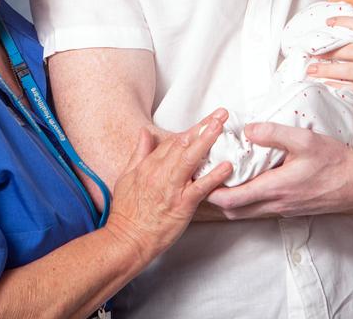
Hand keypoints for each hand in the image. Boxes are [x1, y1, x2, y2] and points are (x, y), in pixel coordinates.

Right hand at [104, 109, 232, 261]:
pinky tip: (226, 166)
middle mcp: (160, 173)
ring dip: (206, 140)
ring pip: (190, 159)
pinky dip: (213, 176)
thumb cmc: (127, 213)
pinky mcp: (181, 205)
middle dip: (203, 126)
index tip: (206, 119)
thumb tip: (144, 133)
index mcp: (148, 166)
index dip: (192, 128)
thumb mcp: (126, 177)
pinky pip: (200, 188)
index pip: (173, 141)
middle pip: (183, 144)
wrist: (127, 240)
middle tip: (221, 114)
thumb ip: (138, 153)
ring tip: (221, 127)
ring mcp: (171, 189)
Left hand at [205, 123, 352, 218]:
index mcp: (275, 188)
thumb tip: (248, 130)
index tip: (203, 174)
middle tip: (209, 176)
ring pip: (247, 212)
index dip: (211, 190)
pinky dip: (249, 199)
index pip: (231, 199)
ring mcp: (283, 209)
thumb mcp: (304, 140)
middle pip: (233, 211)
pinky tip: (252, 180)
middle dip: (216, 197)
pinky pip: (261, 209)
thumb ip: (274, 133)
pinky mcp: (290, 209)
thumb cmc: (334, 161)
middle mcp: (276, 204)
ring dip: (233, 199)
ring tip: (226, 176)